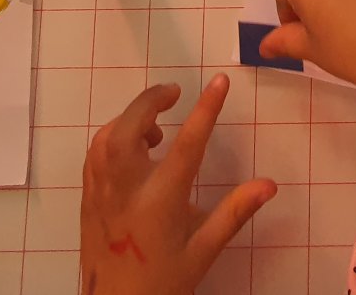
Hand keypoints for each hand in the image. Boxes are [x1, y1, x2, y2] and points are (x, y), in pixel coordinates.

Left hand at [81, 74, 275, 294]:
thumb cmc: (164, 281)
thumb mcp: (205, 249)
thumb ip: (235, 212)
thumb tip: (269, 184)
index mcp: (160, 201)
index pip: (187, 143)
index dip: (206, 109)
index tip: (219, 81)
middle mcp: (126, 190)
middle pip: (129, 128)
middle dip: (150, 101)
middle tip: (173, 94)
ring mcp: (101, 193)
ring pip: (106, 137)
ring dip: (129, 119)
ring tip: (155, 127)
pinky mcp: (87, 199)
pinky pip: (94, 154)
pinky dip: (112, 138)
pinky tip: (131, 148)